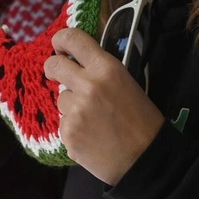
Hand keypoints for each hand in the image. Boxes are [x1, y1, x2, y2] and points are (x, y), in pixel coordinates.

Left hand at [44, 28, 166, 184]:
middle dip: (53, 68)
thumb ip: (100, 72)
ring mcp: (75, 111)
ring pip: (61, 99)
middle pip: (54, 65)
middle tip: (58, 74)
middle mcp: (88, 85)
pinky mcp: (68, 133)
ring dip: (71, 106)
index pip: (73, 39)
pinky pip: (64, 124)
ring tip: (94, 120)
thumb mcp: (127, 84)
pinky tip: (92, 136)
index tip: (59, 46)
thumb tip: (76, 66)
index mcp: (107, 69)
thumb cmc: (142, 121)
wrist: (145, 159)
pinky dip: (74, 129)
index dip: (61, 39)